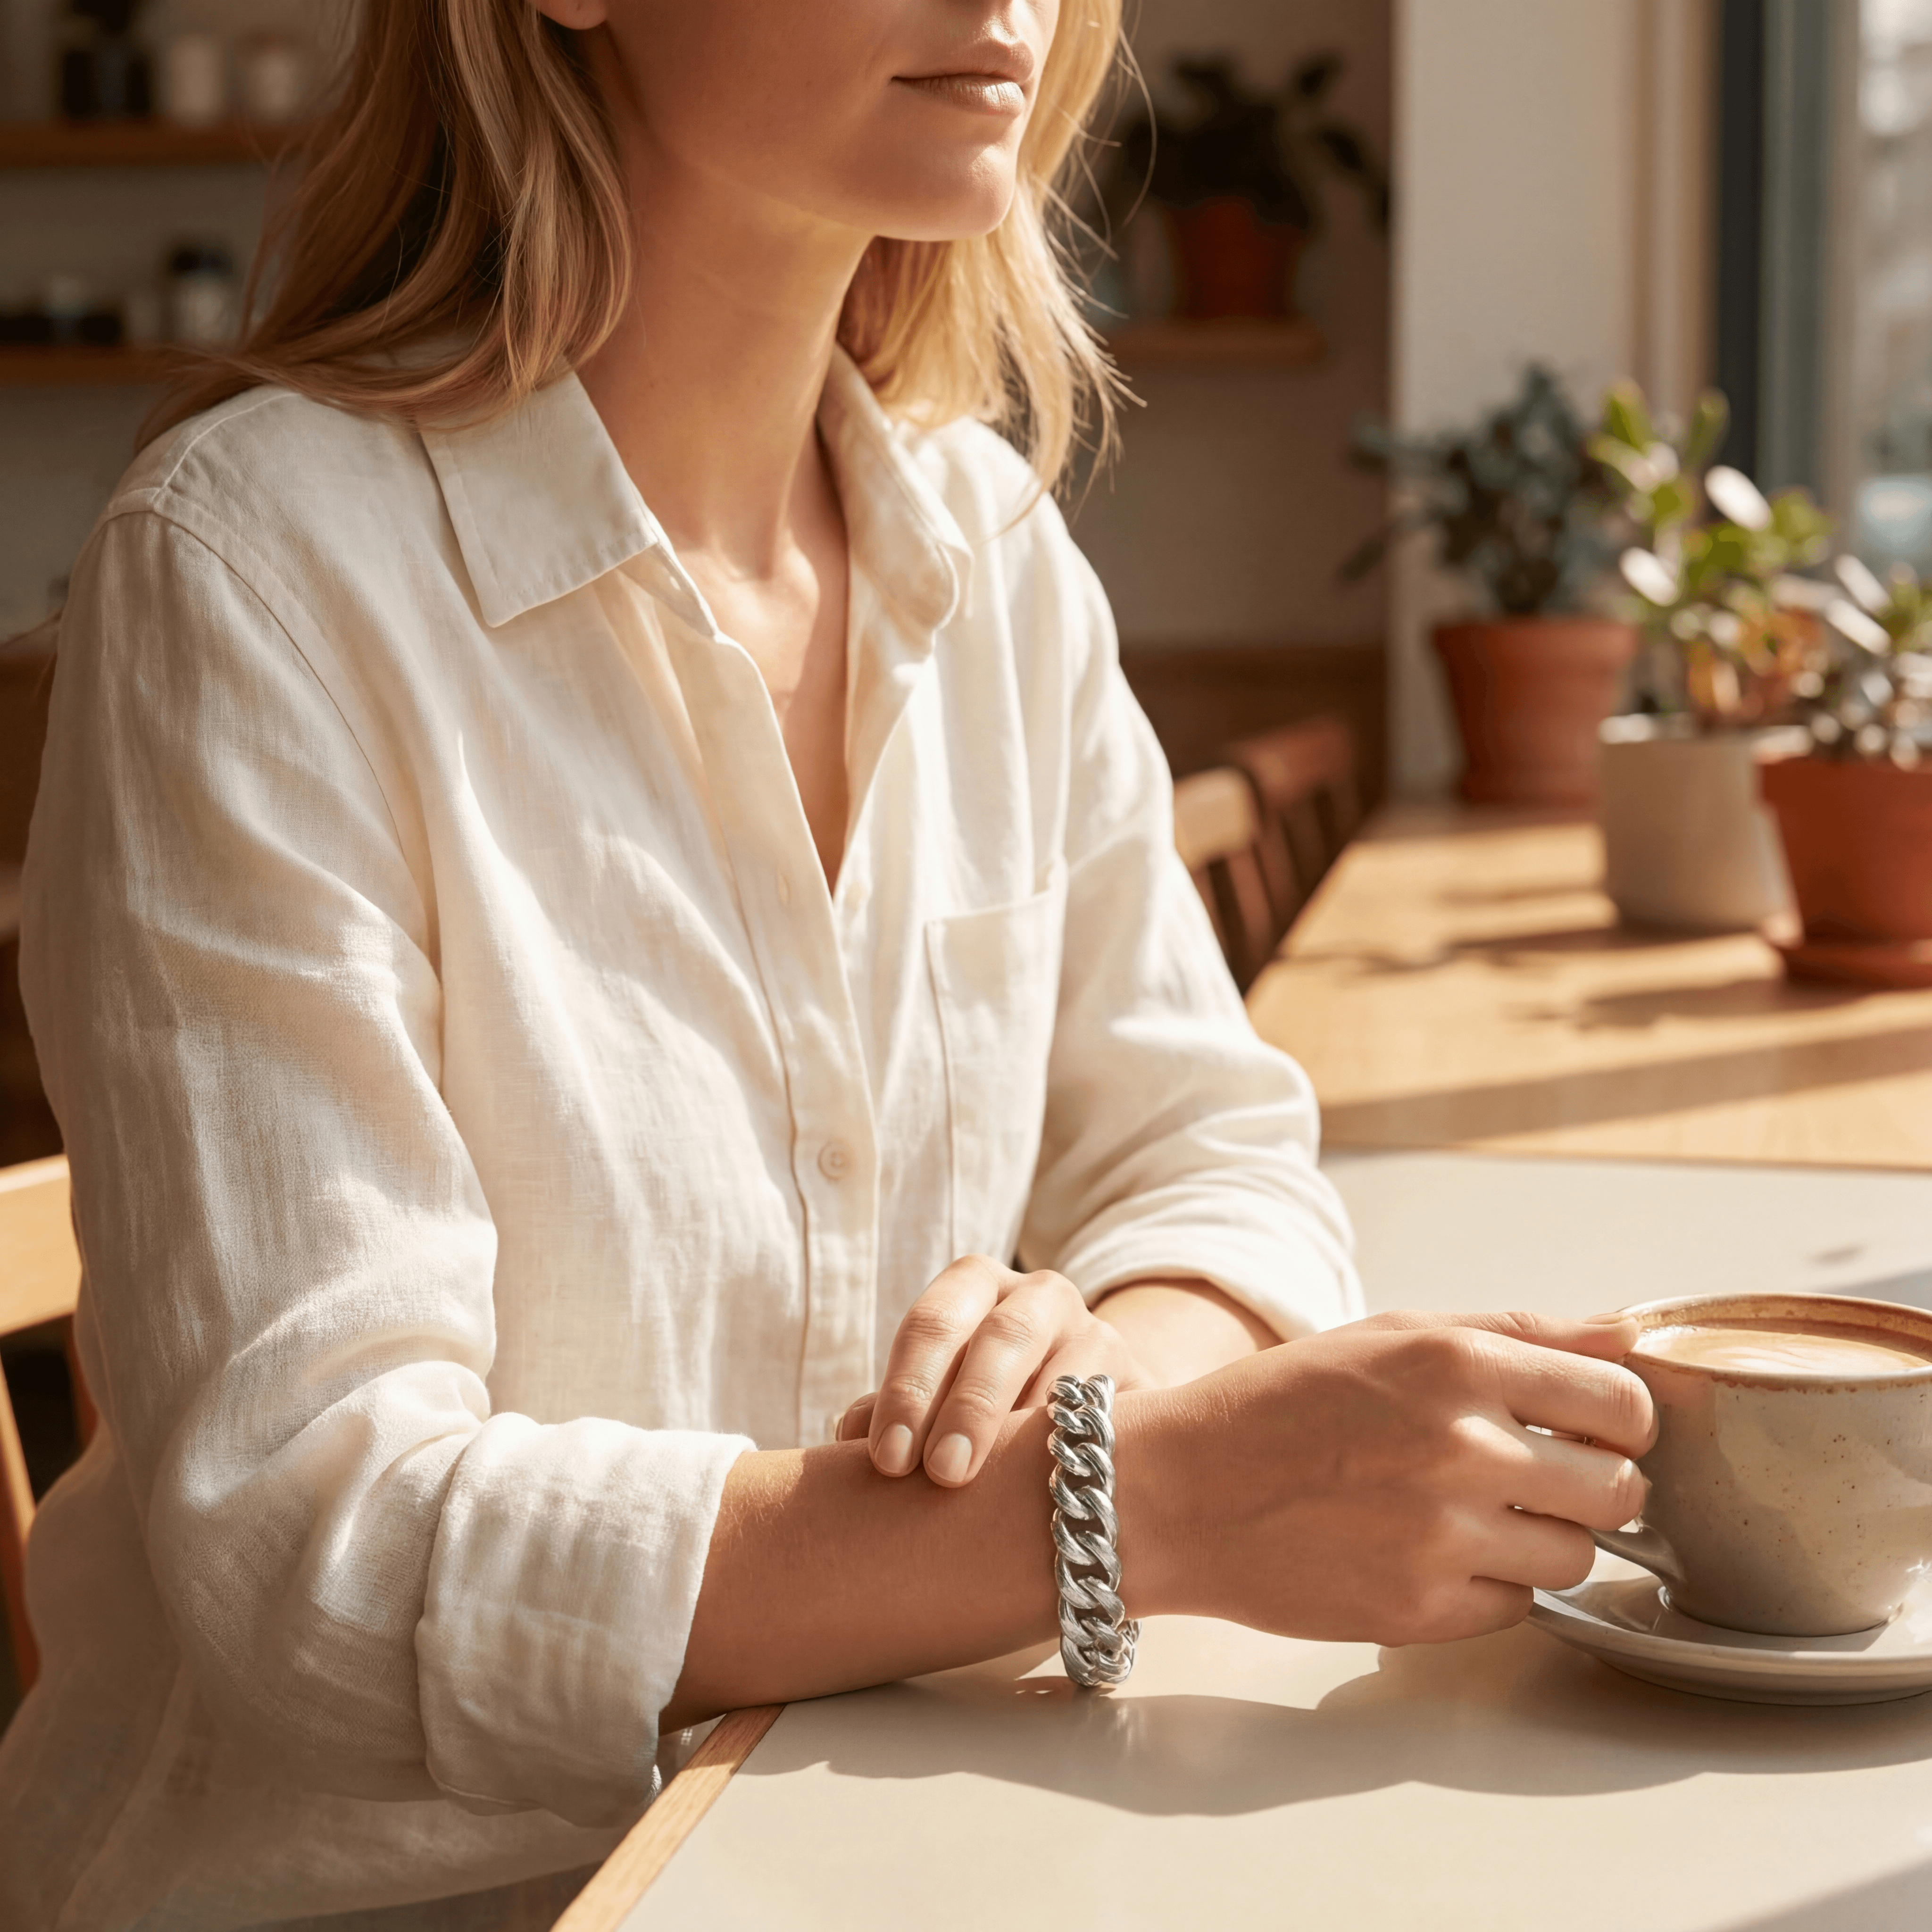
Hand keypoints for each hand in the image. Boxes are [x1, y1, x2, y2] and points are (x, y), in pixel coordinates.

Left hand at [838, 1255, 1155, 1487]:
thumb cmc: (984, 1400)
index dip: (908, 1389)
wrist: (1083, 1408)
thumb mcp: (939, 1391)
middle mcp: (1038, 1294)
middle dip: (969, 1406)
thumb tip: (845, 1434)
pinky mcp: (1138, 1377)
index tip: (887, 1460)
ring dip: (1029, 1432)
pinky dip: (1078, 1449)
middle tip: (942, 1474)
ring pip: (1064, 1374)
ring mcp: (1095, 1330)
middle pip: (1002, 1338)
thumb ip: (897, 1410)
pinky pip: (1109, 1413)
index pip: (934, 1323)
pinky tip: (1053, 1492)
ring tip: (997, 1489)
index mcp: (974, 1285)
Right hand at [1122, 1308, 1653, 1646]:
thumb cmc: (1283, 1404)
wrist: (1178, 1490)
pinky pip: (1519, 1607)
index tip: (1595, 1429)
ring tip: (1472, 1515)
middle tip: (1539, 1478)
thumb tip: (1629, 1334)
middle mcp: (1461, 1447)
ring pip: (1578, 1558)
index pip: (1624, 1403)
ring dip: (1543, 1540)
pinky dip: (1490, 1584)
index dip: (1623, 1422)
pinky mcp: (1422, 1612)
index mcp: (1456, 1363)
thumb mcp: (1392, 1333)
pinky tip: (1430, 1552)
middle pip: (1620, 1490)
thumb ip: (1519, 1332)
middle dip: (1593, 1486)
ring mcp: (1443, 1536)